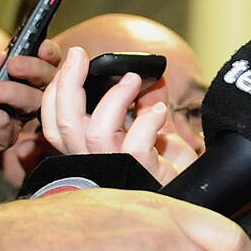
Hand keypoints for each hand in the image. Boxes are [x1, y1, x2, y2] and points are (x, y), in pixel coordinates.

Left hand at [0, 46, 60, 189]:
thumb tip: (2, 56)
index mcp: (0, 79)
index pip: (34, 66)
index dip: (46, 57)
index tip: (42, 48)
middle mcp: (10, 100)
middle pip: (42, 85)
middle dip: (35, 71)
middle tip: (15, 67)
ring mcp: (7, 121)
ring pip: (30, 105)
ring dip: (10, 92)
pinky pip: (5, 127)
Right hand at [38, 45, 192, 183]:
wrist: (194, 195)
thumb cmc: (169, 169)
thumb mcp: (153, 130)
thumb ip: (144, 105)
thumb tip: (145, 77)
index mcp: (89, 150)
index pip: (56, 124)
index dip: (56, 93)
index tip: (72, 62)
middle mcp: (94, 162)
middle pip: (63, 125)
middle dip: (67, 85)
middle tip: (78, 56)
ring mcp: (114, 170)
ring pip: (94, 132)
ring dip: (114, 98)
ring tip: (134, 79)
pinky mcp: (138, 175)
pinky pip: (135, 144)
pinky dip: (148, 121)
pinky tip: (159, 112)